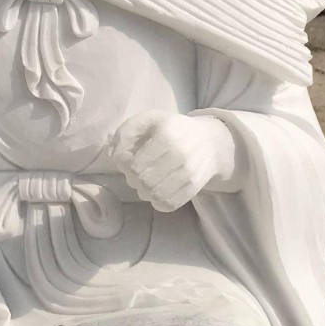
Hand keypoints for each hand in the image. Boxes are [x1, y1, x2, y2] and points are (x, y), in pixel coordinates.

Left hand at [109, 110, 240, 212]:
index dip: (126, 166)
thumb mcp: (148, 120)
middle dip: (134, 179)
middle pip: (144, 182)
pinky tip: (157, 190)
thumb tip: (113, 157)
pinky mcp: (194, 189)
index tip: (129, 159)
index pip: (135, 165)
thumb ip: (125, 133)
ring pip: (154, 196)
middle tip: (138, 171)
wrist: (211, 142)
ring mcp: (189, 174)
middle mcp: (180, 156)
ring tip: (147, 180)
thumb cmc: (172, 129)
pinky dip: (157, 201)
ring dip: (144, 191)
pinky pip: (168, 205)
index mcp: (166, 136)